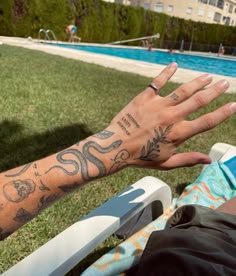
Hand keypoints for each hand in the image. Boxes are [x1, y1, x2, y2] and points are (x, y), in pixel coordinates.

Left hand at [107, 63, 235, 169]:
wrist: (116, 146)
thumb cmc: (141, 157)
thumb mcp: (166, 163)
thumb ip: (188, 159)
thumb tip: (208, 160)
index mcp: (179, 133)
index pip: (207, 121)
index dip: (223, 113)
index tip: (234, 104)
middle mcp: (172, 117)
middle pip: (199, 101)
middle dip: (215, 91)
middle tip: (225, 83)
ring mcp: (159, 105)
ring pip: (183, 90)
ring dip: (197, 82)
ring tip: (208, 76)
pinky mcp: (145, 97)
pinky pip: (158, 82)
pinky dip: (166, 72)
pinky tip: (175, 64)